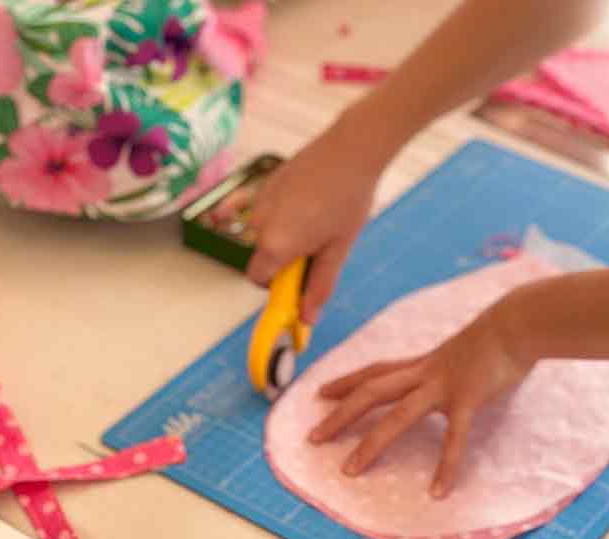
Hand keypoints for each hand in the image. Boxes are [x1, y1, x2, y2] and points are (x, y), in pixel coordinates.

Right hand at [227, 119, 383, 323]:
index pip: (257, 279)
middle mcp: (259, 224)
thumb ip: (319, 286)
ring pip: (265, 232)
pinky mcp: (266, 184)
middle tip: (318, 246)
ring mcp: (259, 201)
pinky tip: (310, 202)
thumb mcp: (337, 249)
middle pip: (262, 256)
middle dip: (283, 259)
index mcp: (275, 245)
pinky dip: (283, 214)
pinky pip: (267, 211)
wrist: (351, 149)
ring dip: (283, 235)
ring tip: (318, 219)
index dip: (276, 285)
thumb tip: (307, 318)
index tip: (298, 280)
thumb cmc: (348, 200)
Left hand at [307, 306, 532, 497]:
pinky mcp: (468, 398)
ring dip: (370, 444)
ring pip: (397, 416)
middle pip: (371, 392)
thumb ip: (449, 367)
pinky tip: (438, 491)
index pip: (374, 371)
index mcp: (422, 363)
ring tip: (349, 471)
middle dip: (340, 415)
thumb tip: (449, 378)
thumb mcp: (461, 351)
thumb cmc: (497, 337)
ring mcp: (443, 386)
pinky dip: (445, 466)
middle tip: (313, 437)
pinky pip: (453, 438)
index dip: (345, 382)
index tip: (319, 393)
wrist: (519, 323)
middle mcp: (424, 373)